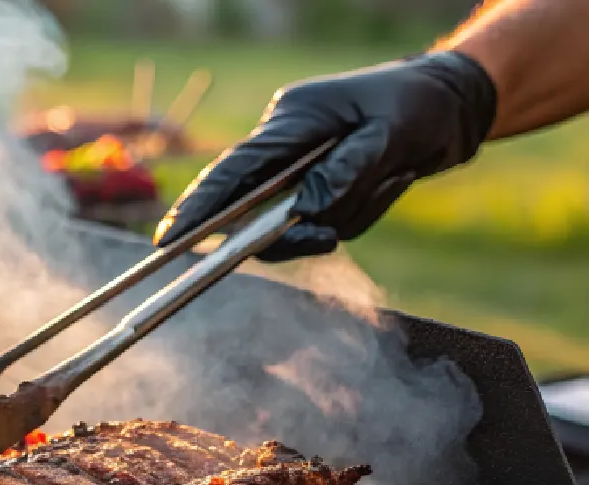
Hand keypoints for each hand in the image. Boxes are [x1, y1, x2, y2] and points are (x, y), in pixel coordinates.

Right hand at [154, 51, 496, 260]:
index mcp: (290, 121)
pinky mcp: (320, 188)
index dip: (198, 208)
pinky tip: (394, 178)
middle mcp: (285, 146)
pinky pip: (327, 223)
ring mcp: (301, 170)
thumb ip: (347, 171)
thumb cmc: (419, 106)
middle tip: (321, 236)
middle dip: (289, 227)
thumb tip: (306, 210)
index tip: (169, 241)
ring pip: (298, 222)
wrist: (454, 105)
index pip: (233, 172)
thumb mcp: (390, 134)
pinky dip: (360, 214)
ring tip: (393, 176)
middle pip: (258, 206)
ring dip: (346, 214)